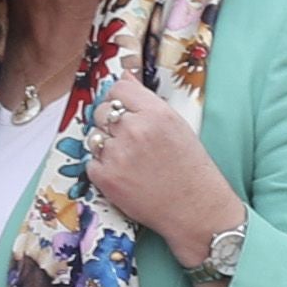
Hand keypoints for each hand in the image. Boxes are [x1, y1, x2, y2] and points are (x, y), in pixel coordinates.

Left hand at [84, 74, 242, 260]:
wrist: (195, 209)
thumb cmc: (191, 169)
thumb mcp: (177, 125)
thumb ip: (148, 102)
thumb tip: (125, 77)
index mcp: (155, 113)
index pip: (118, 88)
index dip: (119, 100)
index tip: (124, 110)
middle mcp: (134, 130)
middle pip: (101, 111)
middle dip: (110, 123)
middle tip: (128, 140)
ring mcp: (117, 154)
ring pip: (93, 137)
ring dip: (105, 146)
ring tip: (128, 160)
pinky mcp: (105, 178)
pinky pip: (91, 163)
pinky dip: (103, 169)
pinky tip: (125, 175)